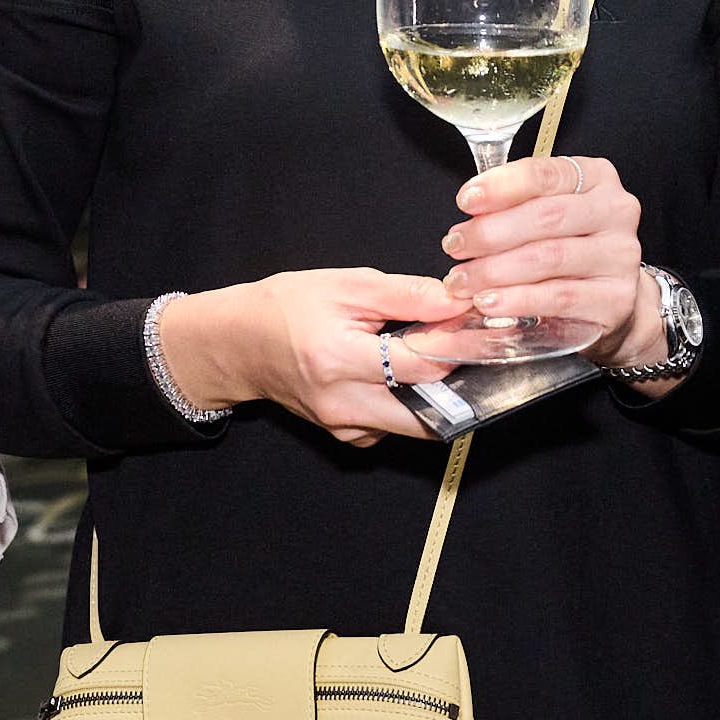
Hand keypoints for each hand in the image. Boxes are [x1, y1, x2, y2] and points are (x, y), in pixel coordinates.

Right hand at [163, 269, 472, 446]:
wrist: (239, 343)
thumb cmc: (287, 307)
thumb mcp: (347, 285)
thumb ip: (407, 295)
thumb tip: (457, 302)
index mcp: (340, 358)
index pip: (422, 365)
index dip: (458, 345)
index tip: (480, 326)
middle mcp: (342, 403)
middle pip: (428, 414)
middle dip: (457, 387)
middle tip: (470, 354)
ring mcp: (342, 426)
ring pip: (412, 425)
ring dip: (433, 396)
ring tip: (434, 359)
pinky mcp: (342, 435)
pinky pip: (389, 428)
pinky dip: (405, 406)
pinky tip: (400, 377)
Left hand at [441, 156, 651, 361]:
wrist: (612, 297)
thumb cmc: (569, 245)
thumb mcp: (547, 212)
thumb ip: (514, 203)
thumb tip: (469, 204)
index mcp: (596, 177)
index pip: (545, 174)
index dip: (501, 187)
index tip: (465, 200)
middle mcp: (616, 211)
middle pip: (545, 217)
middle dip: (490, 232)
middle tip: (454, 247)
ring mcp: (621, 256)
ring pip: (549, 258)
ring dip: (495, 270)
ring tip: (462, 280)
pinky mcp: (616, 299)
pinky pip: (558, 298)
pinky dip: (517, 300)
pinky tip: (488, 301)